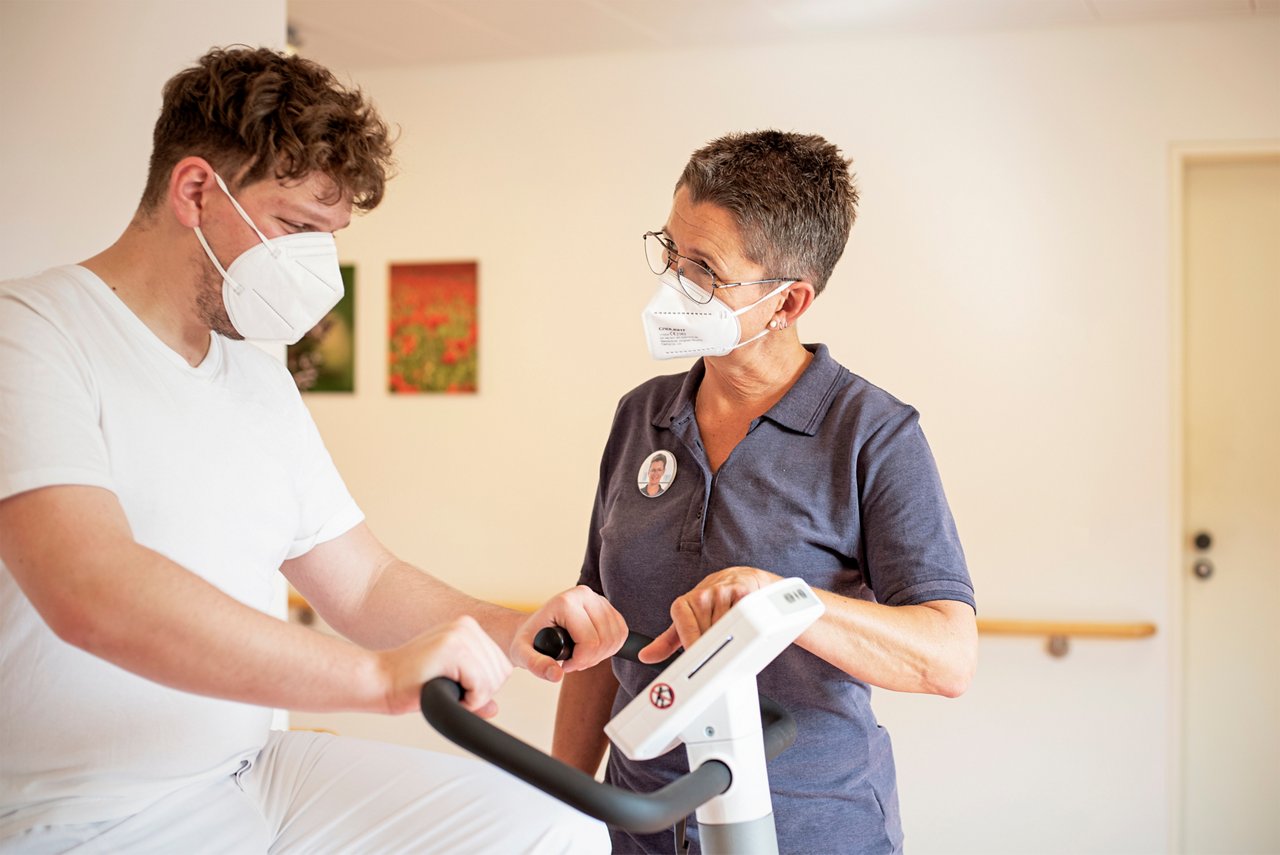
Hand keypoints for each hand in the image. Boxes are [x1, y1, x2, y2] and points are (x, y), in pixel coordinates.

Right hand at [378, 615, 511, 717]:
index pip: (502, 665)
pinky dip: (467, 701)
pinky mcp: (454, 649)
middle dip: (480, 693)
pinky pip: (481, 687)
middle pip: (502, 673)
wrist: (378, 681)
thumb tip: (495, 708)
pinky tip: (444, 692)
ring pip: (493, 681)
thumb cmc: (409, 683)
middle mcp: (467, 626)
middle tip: (449, 691)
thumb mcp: (450, 682)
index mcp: (468, 628)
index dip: (483, 687)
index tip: (456, 686)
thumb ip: (474, 691)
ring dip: (472, 698)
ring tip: (444, 689)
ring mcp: (460, 635)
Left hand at [511, 586, 627, 682]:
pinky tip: (592, 649)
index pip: (590, 641)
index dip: (580, 661)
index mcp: (565, 601)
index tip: (565, 664)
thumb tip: (556, 674)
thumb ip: (536, 665)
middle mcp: (585, 594)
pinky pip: (621, 633)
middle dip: (590, 659)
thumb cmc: (529, 640)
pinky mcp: (608, 607)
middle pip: (605, 640)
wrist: (533, 628)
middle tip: (572, 661)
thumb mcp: (522, 654)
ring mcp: (599, 599)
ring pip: (616, 638)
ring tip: (580, 655)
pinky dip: (610, 648)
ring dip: (601, 655)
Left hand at [638, 567, 778, 663]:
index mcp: (682, 605)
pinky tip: (744, 628)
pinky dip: (744, 629)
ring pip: (725, 629)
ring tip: (731, 641)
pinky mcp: (742, 593)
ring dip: (730, 641)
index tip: (696, 667)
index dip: (693, 651)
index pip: (686, 633)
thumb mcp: (686, 621)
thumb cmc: (710, 603)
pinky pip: (743, 619)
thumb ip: (666, 641)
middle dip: (712, 651)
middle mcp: (700, 596)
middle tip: (718, 661)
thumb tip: (645, 657)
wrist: (737, 578)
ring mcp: (722, 593)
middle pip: (707, 636)